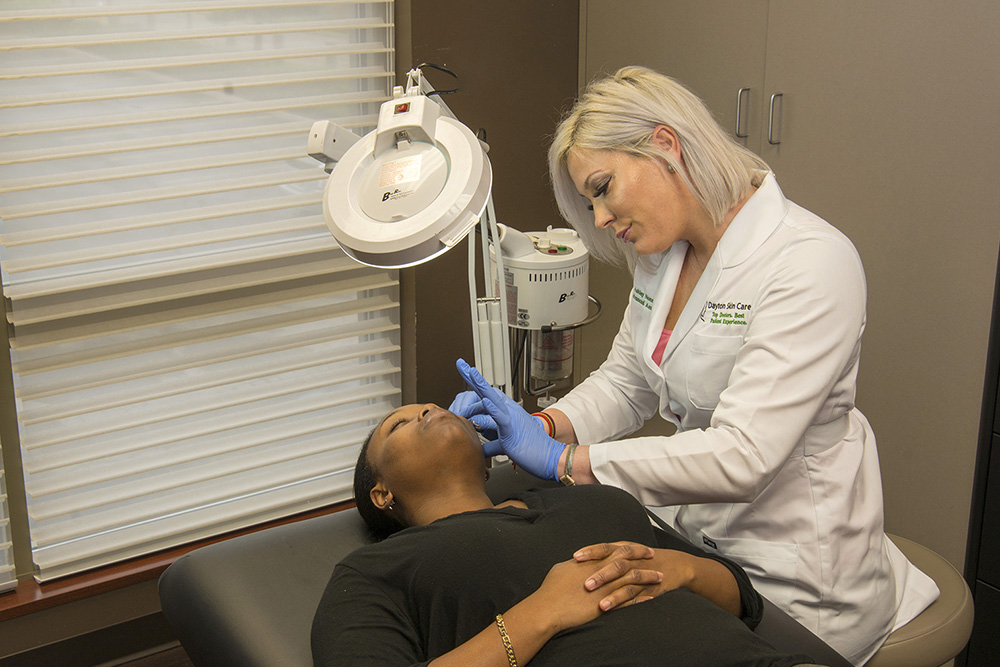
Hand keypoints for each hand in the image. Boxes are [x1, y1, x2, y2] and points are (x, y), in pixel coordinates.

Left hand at [456, 358, 562, 478]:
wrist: (549, 456)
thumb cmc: (530, 449)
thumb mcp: (506, 443)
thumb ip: (492, 443)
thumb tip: (481, 449)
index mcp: (506, 412)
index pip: (486, 394)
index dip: (475, 382)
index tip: (465, 370)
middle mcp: (508, 410)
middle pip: (487, 391)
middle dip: (473, 377)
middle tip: (461, 363)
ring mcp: (511, 418)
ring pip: (493, 399)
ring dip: (481, 386)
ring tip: (471, 373)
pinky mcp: (512, 431)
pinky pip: (502, 419)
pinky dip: (493, 410)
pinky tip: (486, 402)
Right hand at [531, 557, 662, 632]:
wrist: (549, 608)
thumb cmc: (551, 589)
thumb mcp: (563, 569)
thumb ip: (576, 565)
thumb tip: (579, 561)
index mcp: (591, 561)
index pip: (615, 549)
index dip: (629, 547)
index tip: (640, 547)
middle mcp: (601, 571)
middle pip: (627, 560)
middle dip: (642, 557)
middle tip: (653, 555)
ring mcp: (606, 588)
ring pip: (633, 579)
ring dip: (648, 578)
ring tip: (660, 577)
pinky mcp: (607, 604)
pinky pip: (629, 600)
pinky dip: (641, 598)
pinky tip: (651, 598)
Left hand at [573, 542, 697, 610]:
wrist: (674, 565)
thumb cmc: (643, 559)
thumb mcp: (625, 553)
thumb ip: (605, 556)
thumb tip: (580, 562)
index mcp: (623, 549)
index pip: (604, 548)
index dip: (590, 551)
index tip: (575, 557)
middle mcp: (631, 559)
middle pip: (613, 562)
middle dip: (598, 572)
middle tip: (583, 581)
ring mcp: (640, 573)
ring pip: (623, 578)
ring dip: (607, 588)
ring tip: (593, 596)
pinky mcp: (647, 587)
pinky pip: (631, 594)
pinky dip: (618, 600)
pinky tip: (606, 606)